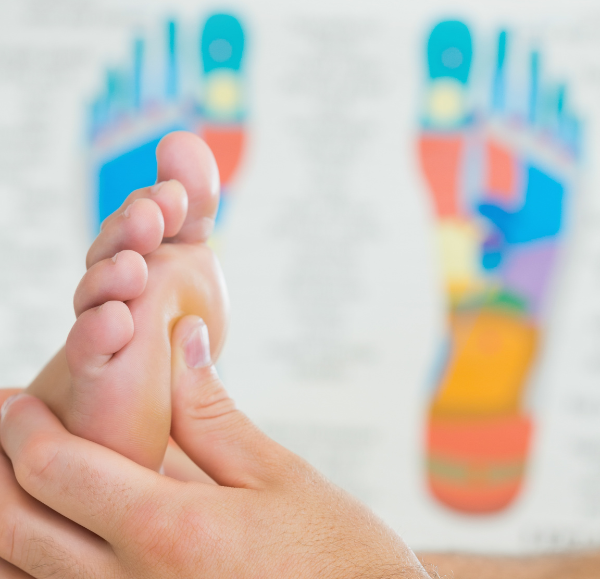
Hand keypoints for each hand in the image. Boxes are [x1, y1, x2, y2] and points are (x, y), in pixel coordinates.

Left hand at [0, 316, 430, 578]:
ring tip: (9, 477)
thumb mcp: (276, 473)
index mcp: (168, 531)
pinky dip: (33, 568)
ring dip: (5, 523)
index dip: (24, 427)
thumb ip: (212, 410)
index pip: (57, 471)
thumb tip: (180, 338)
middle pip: (17, 529)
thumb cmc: (330, 550)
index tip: (14, 400)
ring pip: (22, 578)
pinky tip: (48, 536)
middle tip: (3, 426)